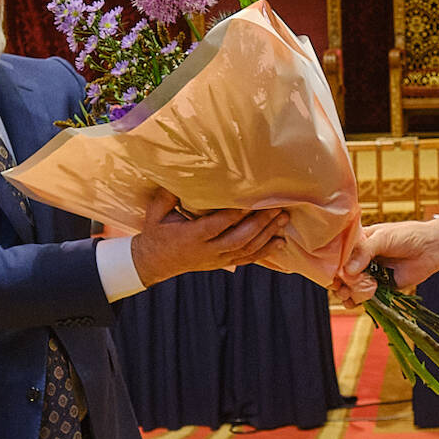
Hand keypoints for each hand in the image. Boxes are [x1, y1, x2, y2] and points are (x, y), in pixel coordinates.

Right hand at [129, 188, 285, 285]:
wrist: (154, 262)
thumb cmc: (156, 232)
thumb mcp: (156, 213)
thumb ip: (167, 195)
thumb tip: (179, 174)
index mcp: (191, 237)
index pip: (216, 225)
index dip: (234, 215)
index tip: (250, 201)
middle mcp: (207, 251)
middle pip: (238, 239)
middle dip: (260, 224)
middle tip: (277, 208)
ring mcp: (217, 259)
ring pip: (247, 249)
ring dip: (268, 235)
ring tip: (284, 219)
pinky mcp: (223, 263)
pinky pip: (247, 259)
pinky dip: (266, 251)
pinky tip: (281, 242)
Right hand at [331, 216, 438, 302]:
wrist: (430, 248)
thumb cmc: (407, 236)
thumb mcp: (382, 238)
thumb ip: (364, 252)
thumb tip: (347, 271)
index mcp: (358, 242)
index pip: (338, 255)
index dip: (332, 264)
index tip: (331, 272)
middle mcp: (361, 258)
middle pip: (341, 273)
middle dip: (338, 281)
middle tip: (340, 286)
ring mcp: (370, 273)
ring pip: (351, 286)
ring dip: (346, 292)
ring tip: (347, 294)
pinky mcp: (381, 287)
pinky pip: (365, 296)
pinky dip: (358, 300)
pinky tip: (355, 302)